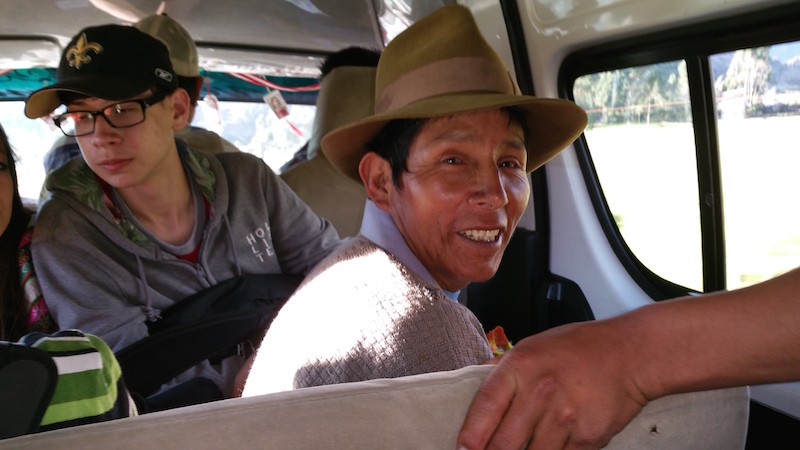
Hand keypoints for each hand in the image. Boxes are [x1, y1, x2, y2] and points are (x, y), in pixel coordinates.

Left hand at [457, 319, 648, 448]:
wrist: (630, 354)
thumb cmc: (579, 348)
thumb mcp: (532, 345)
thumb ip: (502, 367)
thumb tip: (473, 380)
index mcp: (520, 366)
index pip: (485, 407)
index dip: (470, 435)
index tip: (462, 449)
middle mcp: (540, 392)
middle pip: (503, 443)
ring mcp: (564, 418)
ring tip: (521, 448)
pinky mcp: (586, 438)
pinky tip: (549, 446)